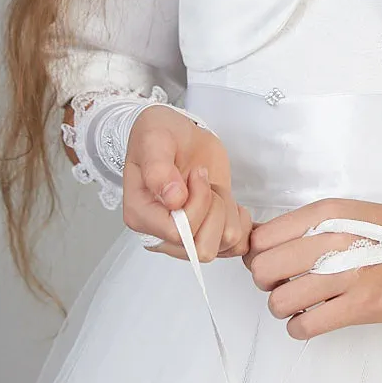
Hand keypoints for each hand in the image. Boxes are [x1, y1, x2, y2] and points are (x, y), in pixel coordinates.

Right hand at [123, 106, 254, 261]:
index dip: (196, 204)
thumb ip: (158, 168)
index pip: (177, 232)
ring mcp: (187, 237)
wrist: (178, 135)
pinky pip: (237, 245)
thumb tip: (173, 200)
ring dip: (226, 210)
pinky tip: (227, 199)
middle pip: (202, 247)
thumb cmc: (160, 135)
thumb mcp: (154, 138)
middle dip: (213, 208)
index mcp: (141, 216)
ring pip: (224, 244)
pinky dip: (240, 221)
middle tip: (205, 180)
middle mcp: (162, 234)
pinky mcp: (210, 233)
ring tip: (213, 187)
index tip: (197, 173)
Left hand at [244, 197, 381, 338]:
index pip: (261, 239)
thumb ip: (306, 227)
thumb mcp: (346, 215)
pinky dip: (300, 328)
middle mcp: (331, 240)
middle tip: (287, 285)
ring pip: (279, 301)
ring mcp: (346, 274)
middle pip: (263, 270)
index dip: (259, 256)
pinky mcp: (360, 305)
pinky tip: (313, 320)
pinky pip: (306, 326)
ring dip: (284, 309)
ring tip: (302, 305)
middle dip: (268, 284)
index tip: (272, 264)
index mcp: (325, 214)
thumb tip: (262, 247)